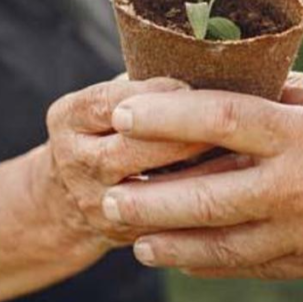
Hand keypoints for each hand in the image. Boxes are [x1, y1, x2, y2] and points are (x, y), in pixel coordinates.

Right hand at [38, 77, 216, 251]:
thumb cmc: (109, 131)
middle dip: (183, 135)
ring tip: (237, 156)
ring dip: (197, 173)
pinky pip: (165, 220)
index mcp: (69, 119)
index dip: (155, 95)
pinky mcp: (123, 232)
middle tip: (229, 124)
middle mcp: (76, 161)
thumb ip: (145, 88)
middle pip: (131, 147)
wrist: (65, 200)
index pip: (109, 101)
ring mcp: (97, 202)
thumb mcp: (108, 102)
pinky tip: (230, 189)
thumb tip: (206, 70)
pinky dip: (199, 205)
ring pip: (150, 190)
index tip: (192, 86)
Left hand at [101, 71, 302, 278]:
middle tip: (105, 192)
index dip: (166, 116)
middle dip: (147, 198)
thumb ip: (287, 93)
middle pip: (205, 197)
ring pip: (220, 246)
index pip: (222, 121)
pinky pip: (251, 265)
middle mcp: (301, 191)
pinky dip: (210, 261)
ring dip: (168, 241)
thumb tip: (235, 84)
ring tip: (131, 235)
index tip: (124, 110)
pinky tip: (182, 254)